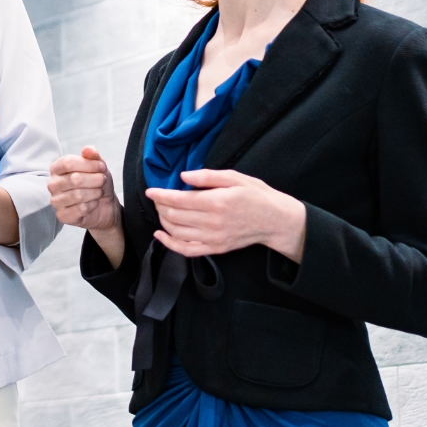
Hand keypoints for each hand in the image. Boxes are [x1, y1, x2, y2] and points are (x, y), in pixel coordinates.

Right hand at [47, 147, 121, 234]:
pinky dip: (91, 205)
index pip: (68, 163)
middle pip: (74, 179)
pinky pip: (79, 209)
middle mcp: (53, 184)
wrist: (105, 205)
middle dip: (94, 179)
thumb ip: (92, 155)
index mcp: (57, 168)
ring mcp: (56, 201)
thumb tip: (88, 149)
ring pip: (77, 195)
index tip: (102, 167)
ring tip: (98, 192)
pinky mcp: (62, 216)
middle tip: (102, 180)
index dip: (88, 164)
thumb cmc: (97, 183)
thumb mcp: (98, 166)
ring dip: (94, 193)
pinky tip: (93, 204)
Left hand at [148, 168, 307, 263]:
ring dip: (163, 221)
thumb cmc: (257, 195)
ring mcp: (213, 238)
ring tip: (161, 210)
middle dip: (160, 206)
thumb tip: (183, 176)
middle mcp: (213, 222)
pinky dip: (169, 244)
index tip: (150, 190)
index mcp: (217, 201)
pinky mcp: (216, 249)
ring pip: (176, 232)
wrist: (276, 221)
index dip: (160, 195)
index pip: (178, 200)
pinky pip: (187, 250)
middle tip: (158, 198)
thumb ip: (207, 176)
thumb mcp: (235, 177)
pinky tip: (160, 235)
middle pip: (174, 216)